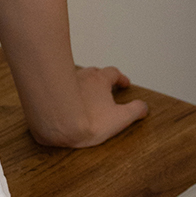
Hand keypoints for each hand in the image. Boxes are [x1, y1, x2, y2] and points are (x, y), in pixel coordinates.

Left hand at [22, 64, 150, 152]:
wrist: (57, 123)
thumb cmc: (87, 120)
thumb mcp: (120, 118)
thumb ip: (135, 111)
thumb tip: (144, 107)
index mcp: (99, 80)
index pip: (113, 73)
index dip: (120, 78)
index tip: (125, 83)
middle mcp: (82, 76)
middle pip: (94, 73)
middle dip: (101, 80)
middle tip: (106, 89)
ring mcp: (65, 81)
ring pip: (76, 78)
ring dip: (83, 85)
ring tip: (85, 98)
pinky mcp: (51, 90)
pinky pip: (60, 87)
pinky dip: (65, 92)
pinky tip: (65, 103)